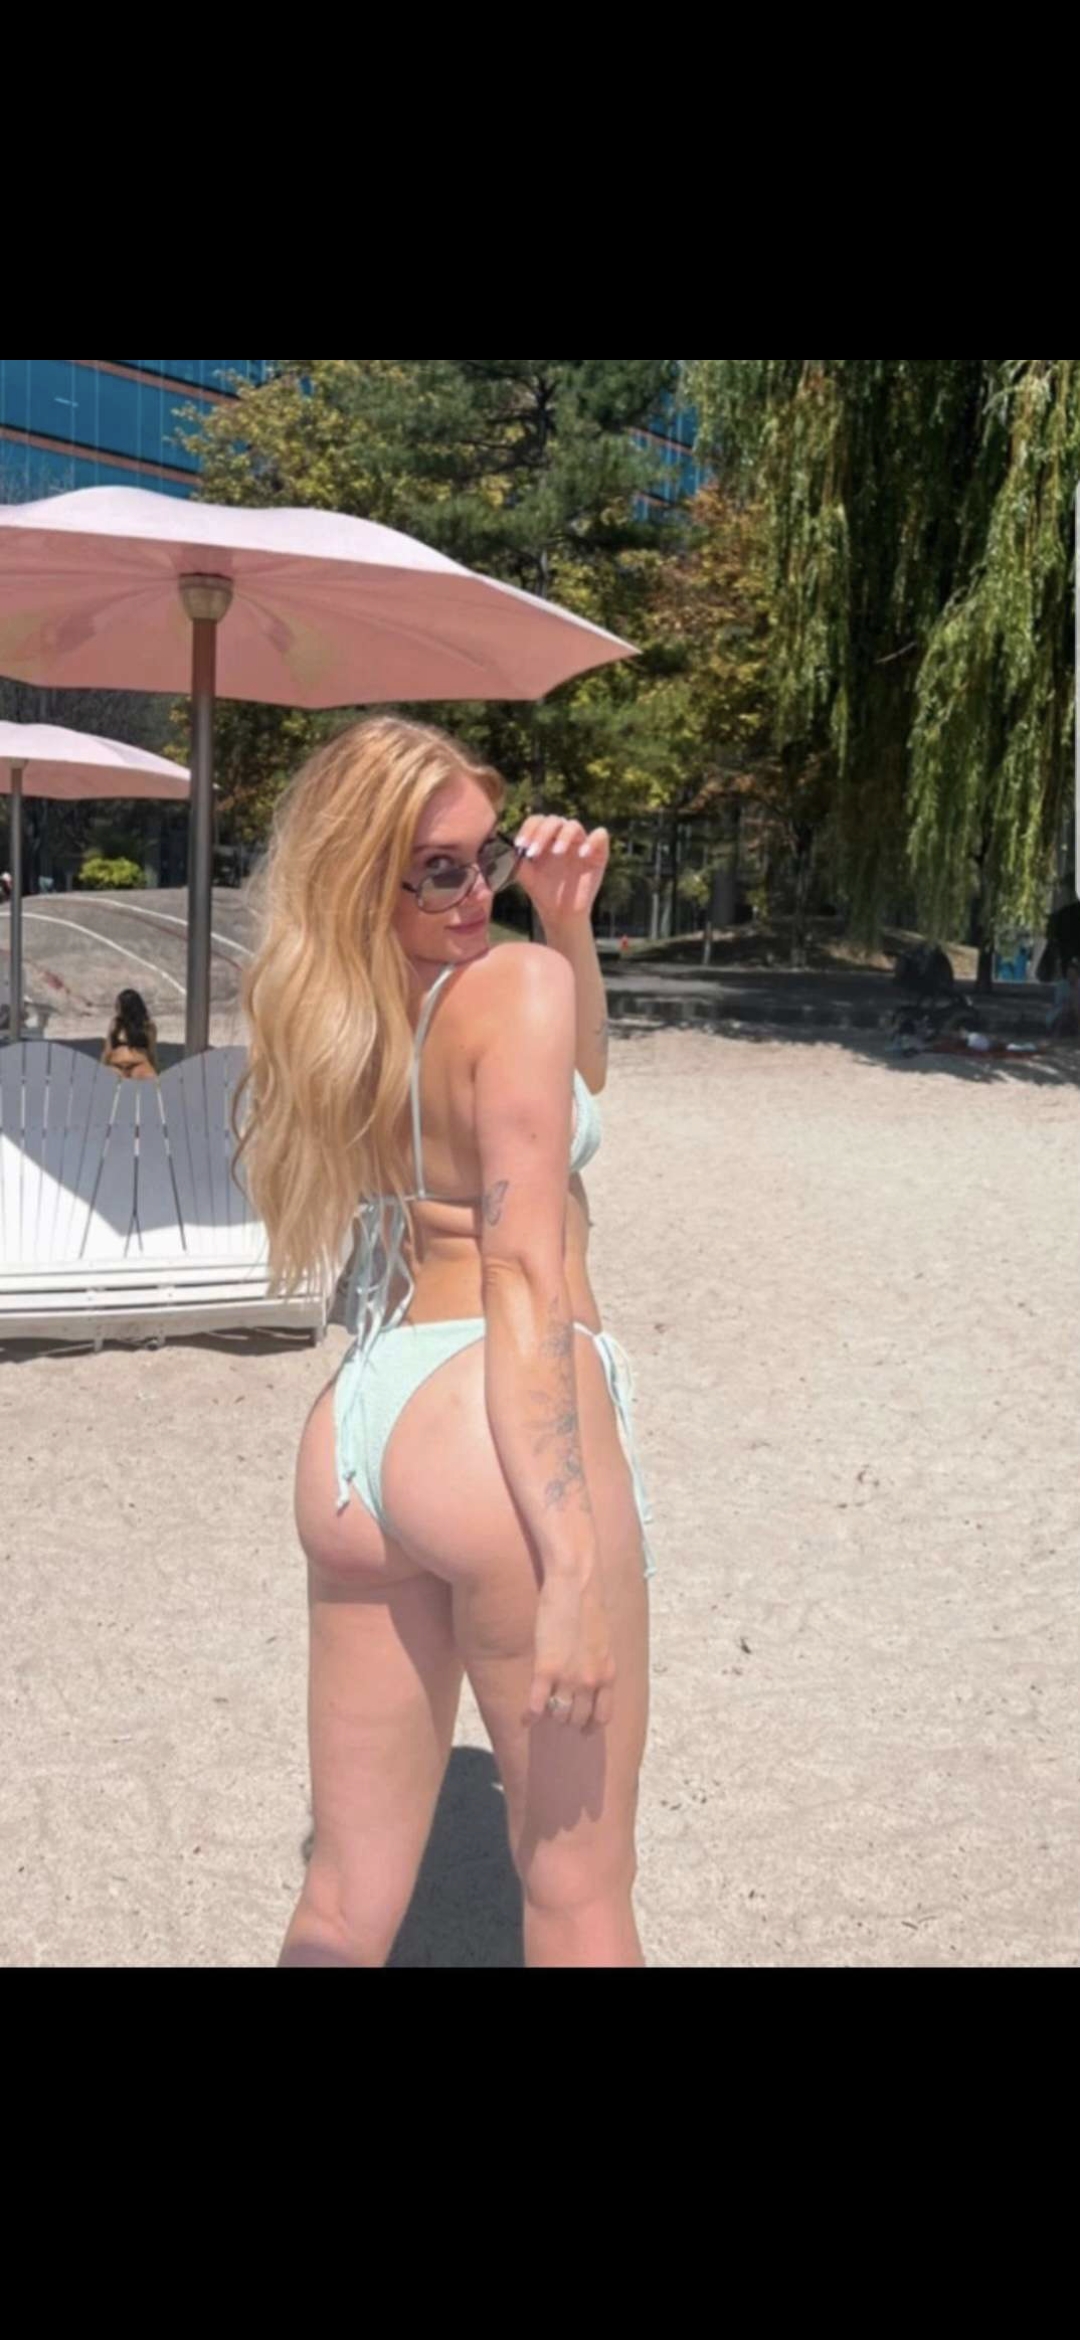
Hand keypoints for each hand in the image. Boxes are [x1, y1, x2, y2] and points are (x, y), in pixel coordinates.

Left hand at [514, 815, 609, 930]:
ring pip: (574, 825)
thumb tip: (500, 845)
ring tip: (556, 852)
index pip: (537, 820)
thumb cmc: (542, 891)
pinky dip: (592, 840)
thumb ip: (513, 858)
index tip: (520, 846)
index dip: (528, 829)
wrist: (559, 913)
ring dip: (564, 836)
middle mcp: (563, 836)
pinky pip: (600, 835)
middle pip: (554, 820)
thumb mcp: (524, 874)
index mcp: (545, 837)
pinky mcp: (599, 853)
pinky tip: (582, 854)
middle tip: (533, 852)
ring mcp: (581, 843)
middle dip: (542, 833)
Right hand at [528, 1568, 615, 1733]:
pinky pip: (537, 1704)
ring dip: (550, 1716)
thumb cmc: (588, 1605)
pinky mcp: (546, 1669)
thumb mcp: (602, 1641)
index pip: (602, 1716)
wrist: (576, 1584)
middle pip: (577, 1718)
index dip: (590, 1727)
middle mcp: (591, 1682)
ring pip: (558, 1715)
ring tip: (542, 1712)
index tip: (582, 1730)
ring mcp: (568, 1678)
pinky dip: (530, 1715)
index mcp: (608, 1674)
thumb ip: (597, 1663)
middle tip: (557, 1716)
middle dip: (567, 1721)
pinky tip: (525, 1718)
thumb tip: (589, 1677)